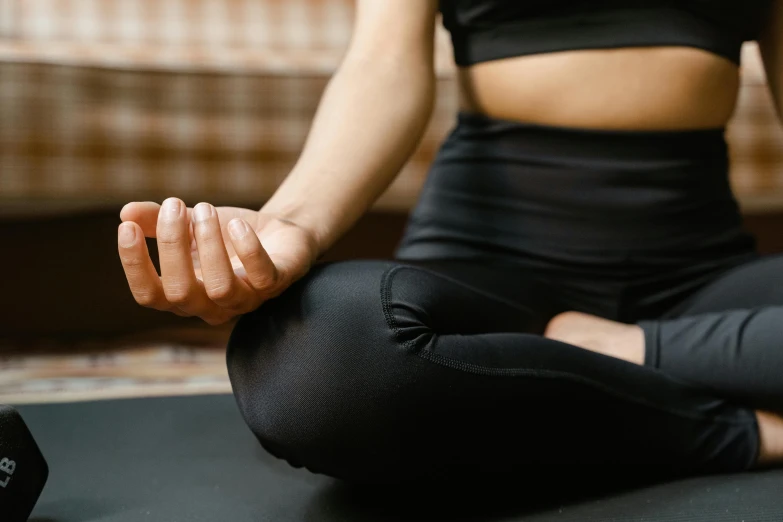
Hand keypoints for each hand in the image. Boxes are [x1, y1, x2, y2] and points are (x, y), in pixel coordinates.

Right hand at [118, 198, 318, 324]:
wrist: (278, 233)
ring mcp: (245, 299)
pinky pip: (261, 276)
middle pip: (180, 292)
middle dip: (172, 245)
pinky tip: (238, 225)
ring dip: (208, 244)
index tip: (126, 228)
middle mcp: (212, 306)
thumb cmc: (228, 235)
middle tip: (175, 205)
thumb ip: (156, 220)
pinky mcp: (275, 284)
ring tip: (205, 209)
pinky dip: (247, 249)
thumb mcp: (189, 224)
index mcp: (184, 295)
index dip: (135, 265)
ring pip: (220, 288)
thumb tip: (125, 212)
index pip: (149, 295)